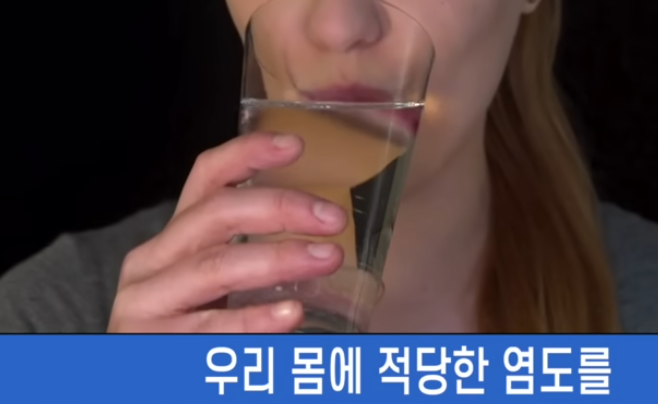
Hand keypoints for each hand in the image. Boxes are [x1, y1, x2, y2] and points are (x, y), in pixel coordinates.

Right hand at [108, 132, 346, 332]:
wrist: (141, 379)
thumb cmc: (189, 325)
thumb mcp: (213, 281)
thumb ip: (249, 254)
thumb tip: (323, 240)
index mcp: (176, 237)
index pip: (207, 178)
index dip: (248, 154)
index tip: (296, 145)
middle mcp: (153, 260)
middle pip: (216, 214)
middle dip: (280, 208)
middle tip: (333, 218)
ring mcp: (146, 302)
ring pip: (216, 266)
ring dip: (278, 259)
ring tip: (327, 258)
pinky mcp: (148, 344)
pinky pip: (209, 327)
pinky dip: (254, 319)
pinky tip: (291, 314)